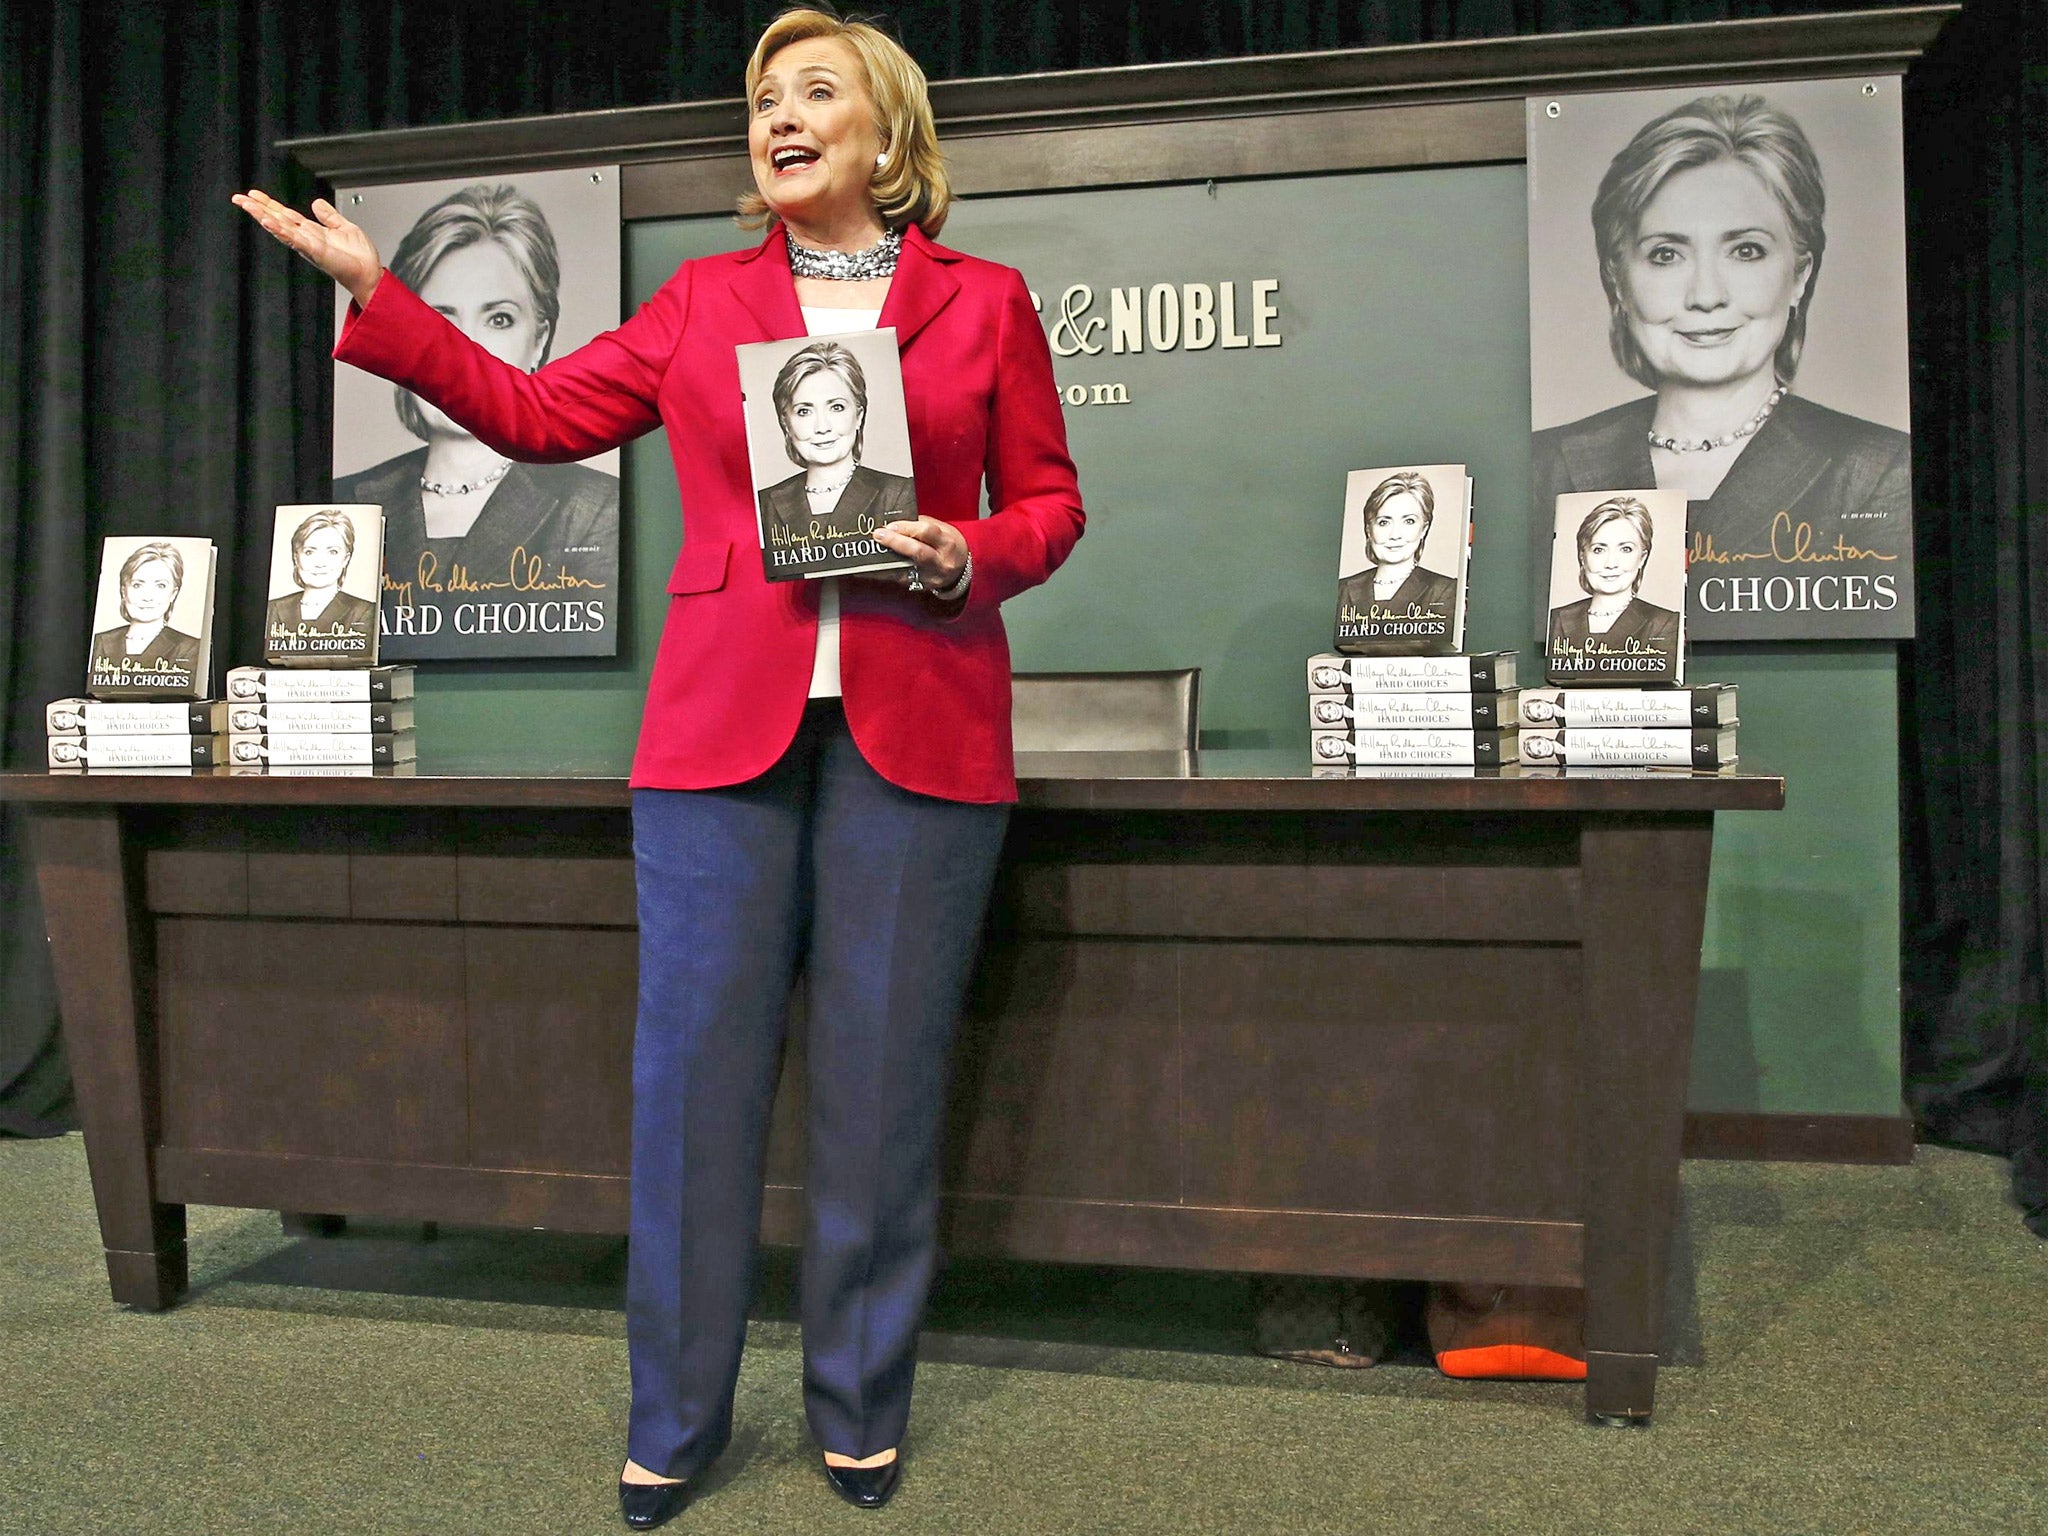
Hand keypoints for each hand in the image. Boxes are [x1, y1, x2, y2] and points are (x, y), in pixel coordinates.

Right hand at [231, 190, 382, 309]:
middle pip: (277, 219)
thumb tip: (316, 203)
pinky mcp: (314, 251)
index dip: (269, 204)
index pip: (285, 215)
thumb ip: (329, 216)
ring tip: (246, 205)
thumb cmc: (359, 257)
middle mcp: (306, 238)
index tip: (254, 195)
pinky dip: (280, 230)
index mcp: (311, 232)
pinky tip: (267, 222)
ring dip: (262, 216)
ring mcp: (308, 245)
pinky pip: (294, 238)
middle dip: (257, 208)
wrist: (370, 273)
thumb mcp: (344, 227)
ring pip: (280, 227)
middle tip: (239, 198)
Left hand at [865, 516, 966, 594]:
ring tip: (869, 553)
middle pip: (916, 552)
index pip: (927, 532)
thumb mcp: (943, 530)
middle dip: (895, 542)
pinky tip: (872, 568)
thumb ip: (920, 524)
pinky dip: (884, 572)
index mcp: (947, 543)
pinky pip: (899, 579)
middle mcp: (940, 562)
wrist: (963, 569)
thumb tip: (895, 522)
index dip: (907, 527)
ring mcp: (930, 576)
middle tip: (878, 535)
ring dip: (884, 561)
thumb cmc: (949, 545)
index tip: (891, 525)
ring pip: (905, 569)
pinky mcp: (921, 586)